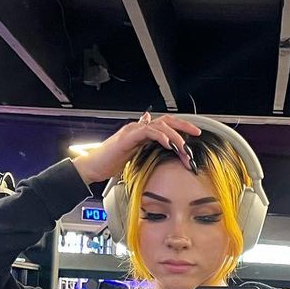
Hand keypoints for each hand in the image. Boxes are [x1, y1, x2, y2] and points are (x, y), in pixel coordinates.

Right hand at [74, 112, 201, 183]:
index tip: (194, 134)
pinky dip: (160, 136)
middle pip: (166, 120)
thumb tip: (159, 147)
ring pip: (160, 126)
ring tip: (184, 146)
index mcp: (142, 132)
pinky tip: (168, 144)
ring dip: (174, 136)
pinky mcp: (128, 137)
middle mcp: (138, 128)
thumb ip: (146, 150)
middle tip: (197, 133)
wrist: (92, 167)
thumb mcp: (134, 157)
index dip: (180, 127)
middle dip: (183, 126)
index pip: (165, 125)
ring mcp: (133, 130)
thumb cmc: (110, 163)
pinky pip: (148, 132)